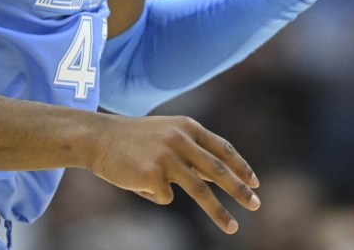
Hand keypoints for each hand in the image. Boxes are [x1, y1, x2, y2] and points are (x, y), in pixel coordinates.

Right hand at [88, 114, 260, 233]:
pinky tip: (138, 182)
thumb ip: (193, 152)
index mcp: (187, 127)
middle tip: (256, 204)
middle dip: (239, 189)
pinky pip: (164, 197)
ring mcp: (166, 157)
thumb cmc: (134, 139)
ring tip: (233, 227)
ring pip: (200, 189)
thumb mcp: (167, 135)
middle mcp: (180, 139)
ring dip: (219, 211)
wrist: (97, 137)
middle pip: (217, 169)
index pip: (222, 148)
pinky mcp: (151, 175)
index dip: (240, 166)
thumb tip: (220, 176)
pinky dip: (155, 194)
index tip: (255, 182)